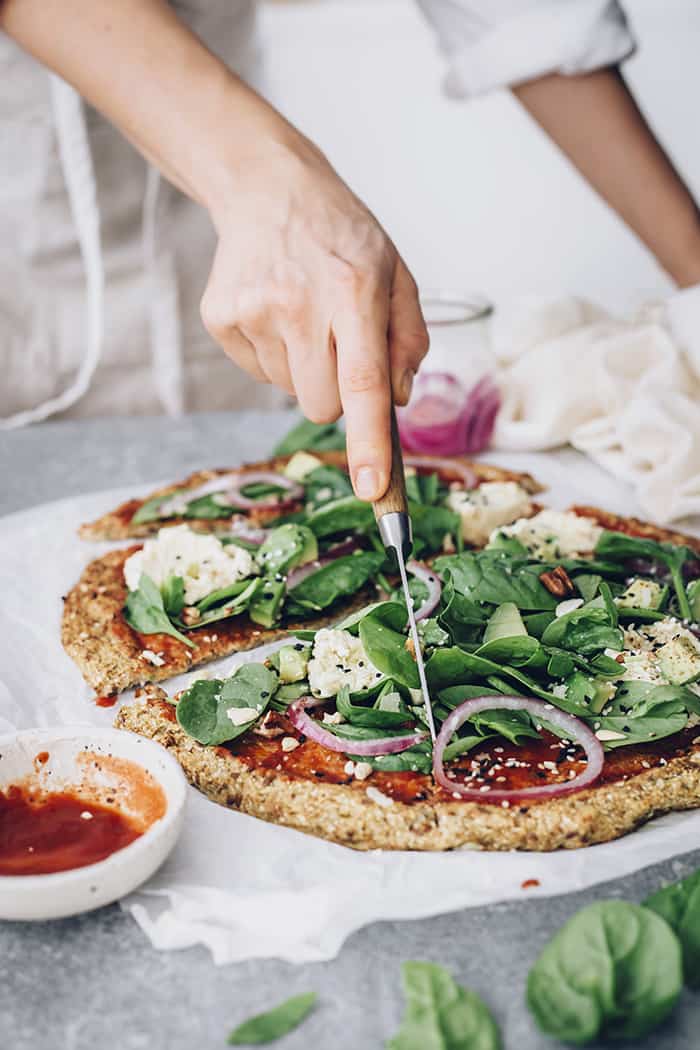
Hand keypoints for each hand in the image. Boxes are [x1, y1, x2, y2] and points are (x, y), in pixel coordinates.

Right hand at [200, 132, 428, 501]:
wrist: (267, 190)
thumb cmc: (341, 237)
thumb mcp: (395, 273)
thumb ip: (409, 339)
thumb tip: (397, 400)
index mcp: (353, 291)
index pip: (363, 383)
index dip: (368, 442)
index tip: (371, 488)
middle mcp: (298, 304)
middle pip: (322, 407)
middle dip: (339, 394)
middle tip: (338, 343)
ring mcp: (252, 313)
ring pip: (292, 394)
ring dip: (306, 369)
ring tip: (305, 315)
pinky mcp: (221, 320)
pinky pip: (260, 375)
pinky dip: (275, 356)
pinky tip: (277, 313)